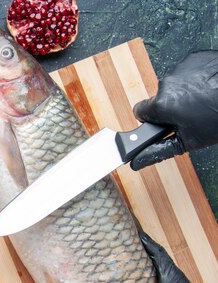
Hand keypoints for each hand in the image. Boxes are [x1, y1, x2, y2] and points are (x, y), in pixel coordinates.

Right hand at [131, 50, 217, 169]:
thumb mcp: (188, 142)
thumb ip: (157, 150)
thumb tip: (137, 160)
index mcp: (161, 104)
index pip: (139, 111)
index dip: (150, 119)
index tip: (161, 122)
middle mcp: (166, 84)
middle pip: (158, 99)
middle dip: (170, 107)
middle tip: (191, 115)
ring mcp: (180, 68)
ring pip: (174, 86)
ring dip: (184, 93)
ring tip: (203, 101)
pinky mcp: (194, 59)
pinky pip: (187, 72)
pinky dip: (195, 80)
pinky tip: (208, 88)